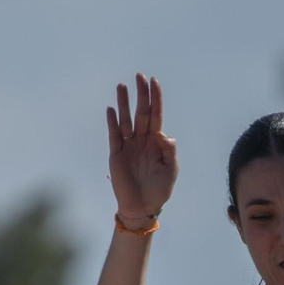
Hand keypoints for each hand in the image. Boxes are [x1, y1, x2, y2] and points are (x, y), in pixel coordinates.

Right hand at [107, 73, 177, 225]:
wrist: (143, 207)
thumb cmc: (159, 189)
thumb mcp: (171, 169)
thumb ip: (170, 151)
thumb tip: (164, 134)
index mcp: (156, 141)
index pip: (156, 114)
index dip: (155, 98)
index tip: (154, 81)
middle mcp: (141, 140)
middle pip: (141, 112)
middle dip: (141, 95)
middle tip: (139, 76)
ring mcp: (128, 146)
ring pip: (126, 120)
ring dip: (124, 103)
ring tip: (122, 86)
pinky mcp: (117, 155)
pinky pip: (115, 135)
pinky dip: (113, 122)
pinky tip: (112, 110)